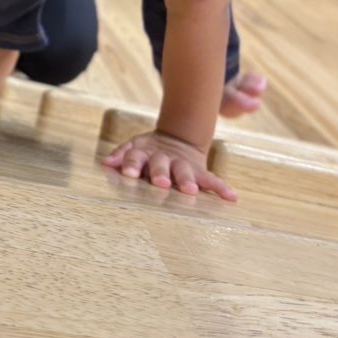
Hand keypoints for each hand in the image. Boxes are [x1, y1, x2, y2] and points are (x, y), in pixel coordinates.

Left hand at [101, 130, 236, 201]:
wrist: (178, 139)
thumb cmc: (148, 152)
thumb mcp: (134, 148)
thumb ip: (121, 155)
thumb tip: (106, 162)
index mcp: (145, 154)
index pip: (135, 158)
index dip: (131, 165)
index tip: (127, 174)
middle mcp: (164, 159)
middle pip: (161, 165)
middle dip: (160, 174)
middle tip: (161, 183)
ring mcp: (182, 165)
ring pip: (185, 172)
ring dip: (187, 181)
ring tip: (192, 191)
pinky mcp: (200, 171)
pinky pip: (212, 180)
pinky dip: (222, 188)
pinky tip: (231, 198)